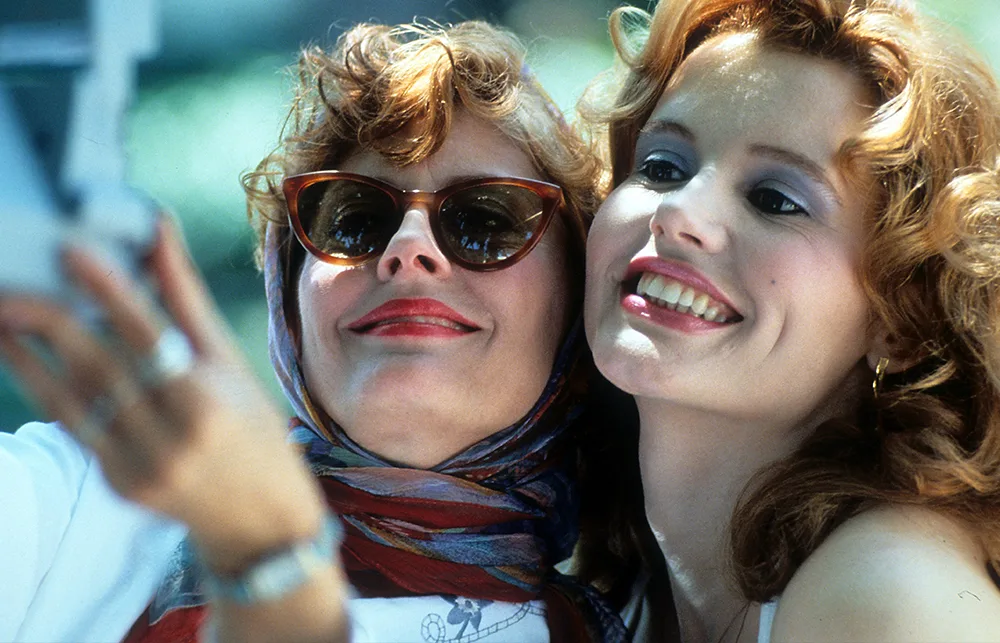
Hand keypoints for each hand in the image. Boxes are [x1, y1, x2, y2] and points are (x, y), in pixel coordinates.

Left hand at [0, 216, 325, 570]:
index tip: (71, 250)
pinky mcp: (117, 485)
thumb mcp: (231, 362)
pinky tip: (21, 357)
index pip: (149, 335)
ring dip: (27, 356)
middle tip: (10, 283)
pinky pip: (75, 428)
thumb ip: (186, 300)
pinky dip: (46, 389)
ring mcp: (139, 467)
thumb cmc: (254, 428)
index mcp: (207, 400)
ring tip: (1, 316)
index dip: (109, 291)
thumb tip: (159, 230)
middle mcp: (170, 437)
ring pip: (72, 400)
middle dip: (48, 321)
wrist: (261, 518)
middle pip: (99, 367)